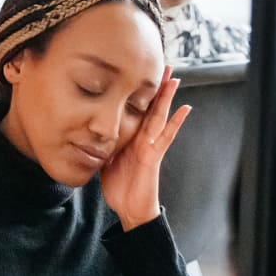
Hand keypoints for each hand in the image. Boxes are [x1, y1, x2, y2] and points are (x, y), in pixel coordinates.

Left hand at [100, 66, 190, 230]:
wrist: (130, 210)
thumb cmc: (120, 187)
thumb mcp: (105, 160)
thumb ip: (103, 144)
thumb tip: (89, 131)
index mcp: (130, 138)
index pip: (136, 110)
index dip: (138, 92)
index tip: (138, 72)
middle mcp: (143, 138)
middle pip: (151, 107)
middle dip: (156, 87)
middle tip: (163, 65)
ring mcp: (151, 146)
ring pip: (160, 116)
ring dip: (167, 97)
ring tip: (174, 78)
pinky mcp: (154, 156)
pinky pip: (167, 136)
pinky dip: (176, 122)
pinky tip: (186, 108)